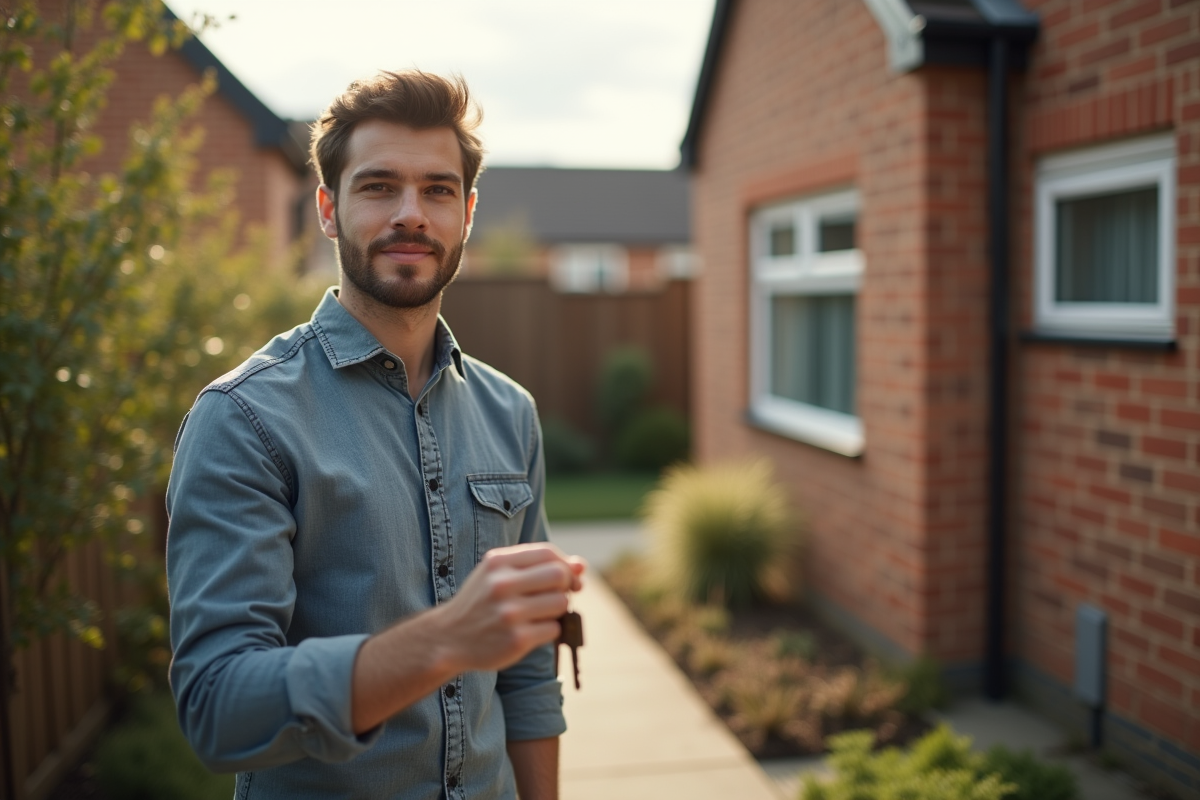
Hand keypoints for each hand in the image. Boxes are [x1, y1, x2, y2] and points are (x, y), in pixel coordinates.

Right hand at [438, 543, 585, 673]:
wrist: (447, 639)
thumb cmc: (480, 603)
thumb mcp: (497, 575)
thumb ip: (536, 566)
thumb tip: (581, 565)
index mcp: (497, 563)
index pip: (548, 553)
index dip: (564, 564)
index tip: (566, 576)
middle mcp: (502, 585)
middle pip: (559, 576)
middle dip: (566, 586)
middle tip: (557, 596)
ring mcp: (509, 613)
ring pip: (560, 603)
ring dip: (558, 610)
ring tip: (540, 614)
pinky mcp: (516, 639)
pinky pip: (553, 629)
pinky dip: (549, 630)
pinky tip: (531, 631)